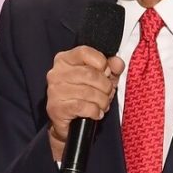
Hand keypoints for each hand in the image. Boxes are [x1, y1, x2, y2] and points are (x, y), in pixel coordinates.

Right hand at [46, 46, 124, 160]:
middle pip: (89, 74)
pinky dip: (95, 111)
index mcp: (65, 59)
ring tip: (103, 104)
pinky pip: (82, 107)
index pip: (84, 52)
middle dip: (105, 86)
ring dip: (102, 101)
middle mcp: (56, 73)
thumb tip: (118, 63)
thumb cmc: (85, 94)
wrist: (68, 121)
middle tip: (108, 93)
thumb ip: (111, 67)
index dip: (101, 62)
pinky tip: (96, 113)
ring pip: (88, 92)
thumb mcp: (102, 78)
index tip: (107, 72)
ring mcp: (54, 91)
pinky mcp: (56, 108)